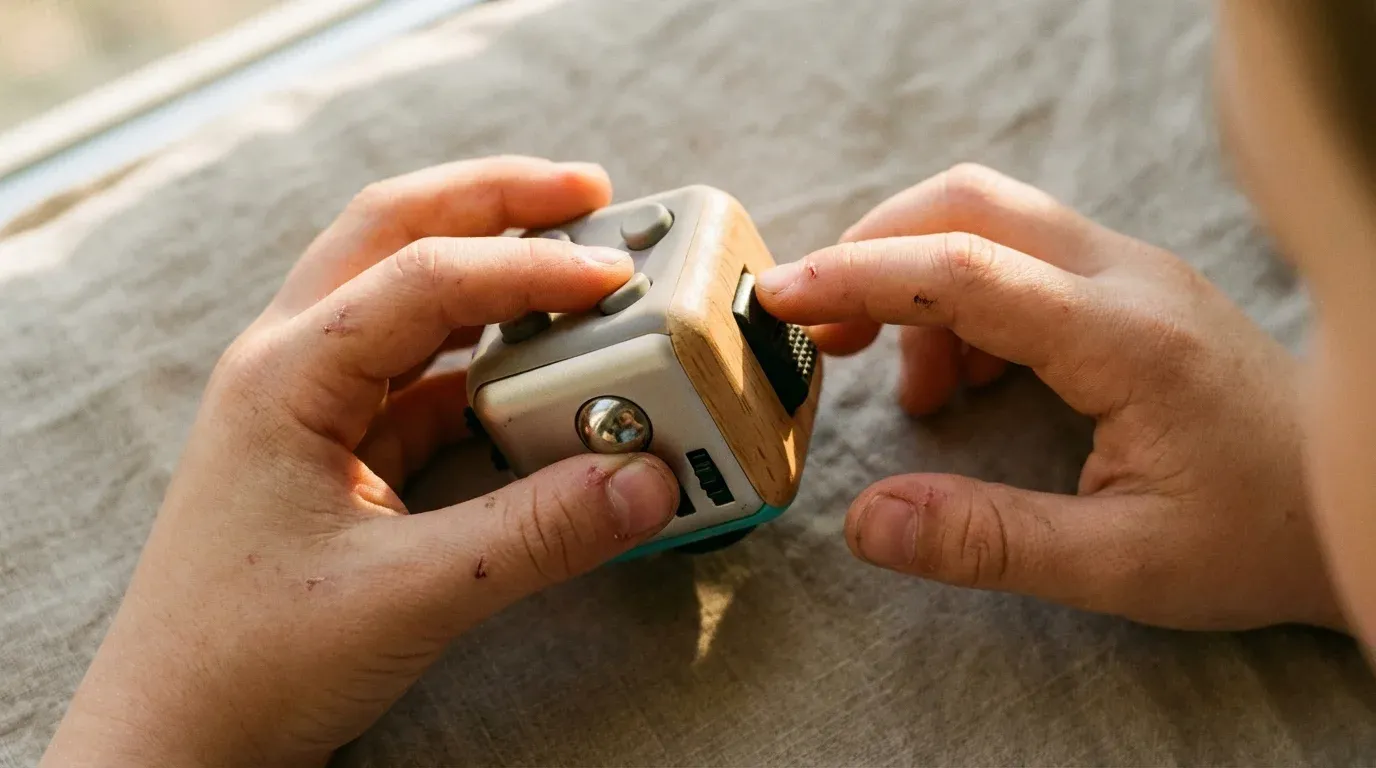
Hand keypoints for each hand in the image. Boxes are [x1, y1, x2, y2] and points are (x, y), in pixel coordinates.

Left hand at [42, 157, 679, 767]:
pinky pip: (417, 364)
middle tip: (589, 191)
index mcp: (286, 375)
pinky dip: (482, 345)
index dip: (531, 269)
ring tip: (569, 254)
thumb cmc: (251, 662)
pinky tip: (536, 361)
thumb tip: (648, 479)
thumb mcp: (408, 595)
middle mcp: (289, 363)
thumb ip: (537, 534)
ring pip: (399, 286)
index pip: (426, 279)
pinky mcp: (335, 443)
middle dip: (492, 199)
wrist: (178, 734)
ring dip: (484, 260)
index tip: (620, 277)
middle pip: (392, 229)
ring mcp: (308, 399)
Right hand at [756, 163, 1342, 632]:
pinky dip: (961, 302)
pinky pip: (1022, 256)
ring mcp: (1133, 274)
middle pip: (972, 203)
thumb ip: (990, 541)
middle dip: (873, 250)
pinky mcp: (1130, 289)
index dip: (856, 275)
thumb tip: (866, 522)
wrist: (1359, 502)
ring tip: (905, 389)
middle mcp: (1129, 279)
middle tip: (818, 328)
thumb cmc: (1257, 536)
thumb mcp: (1123, 565)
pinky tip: (962, 381)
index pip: (964, 269)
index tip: (776, 299)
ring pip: (994, 220)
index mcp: (1126, 338)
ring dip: (917, 280)